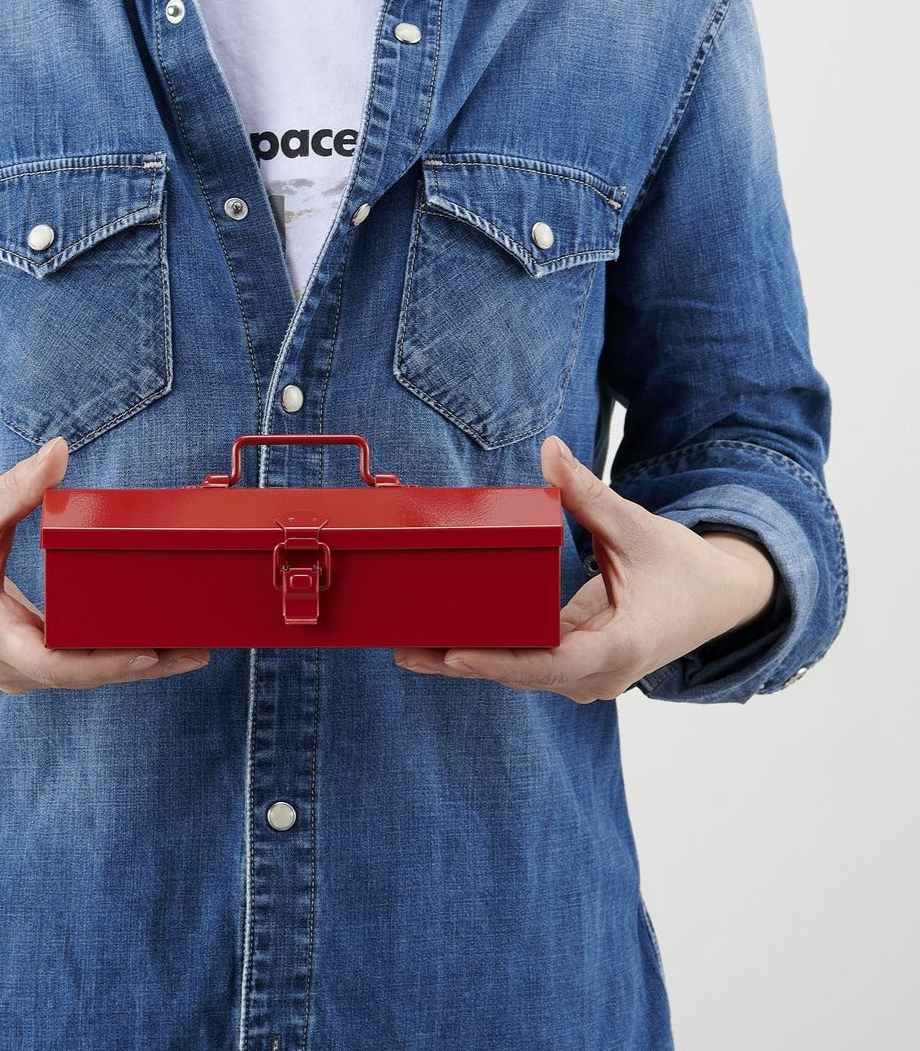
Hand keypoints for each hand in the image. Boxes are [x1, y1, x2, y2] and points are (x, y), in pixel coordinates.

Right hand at [0, 437, 210, 691]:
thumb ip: (18, 486)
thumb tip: (59, 450)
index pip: (54, 663)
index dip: (105, 662)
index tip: (149, 652)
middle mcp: (6, 661)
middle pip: (83, 675)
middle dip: (141, 664)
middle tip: (198, 650)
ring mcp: (15, 666)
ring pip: (82, 675)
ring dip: (133, 664)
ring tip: (191, 649)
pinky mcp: (23, 660)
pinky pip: (74, 665)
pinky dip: (112, 656)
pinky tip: (153, 643)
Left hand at [393, 435, 777, 701]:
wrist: (722, 599)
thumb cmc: (683, 567)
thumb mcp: (635, 526)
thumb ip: (587, 493)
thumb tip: (550, 452)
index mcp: (621, 644)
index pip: (549, 663)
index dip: (497, 661)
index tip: (453, 654)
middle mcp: (603, 672)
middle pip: (522, 675)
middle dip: (463, 663)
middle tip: (405, 650)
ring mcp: (590, 676)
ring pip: (520, 676)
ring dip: (468, 663)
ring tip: (408, 651)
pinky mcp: (578, 667)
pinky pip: (528, 666)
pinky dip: (489, 656)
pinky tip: (444, 646)